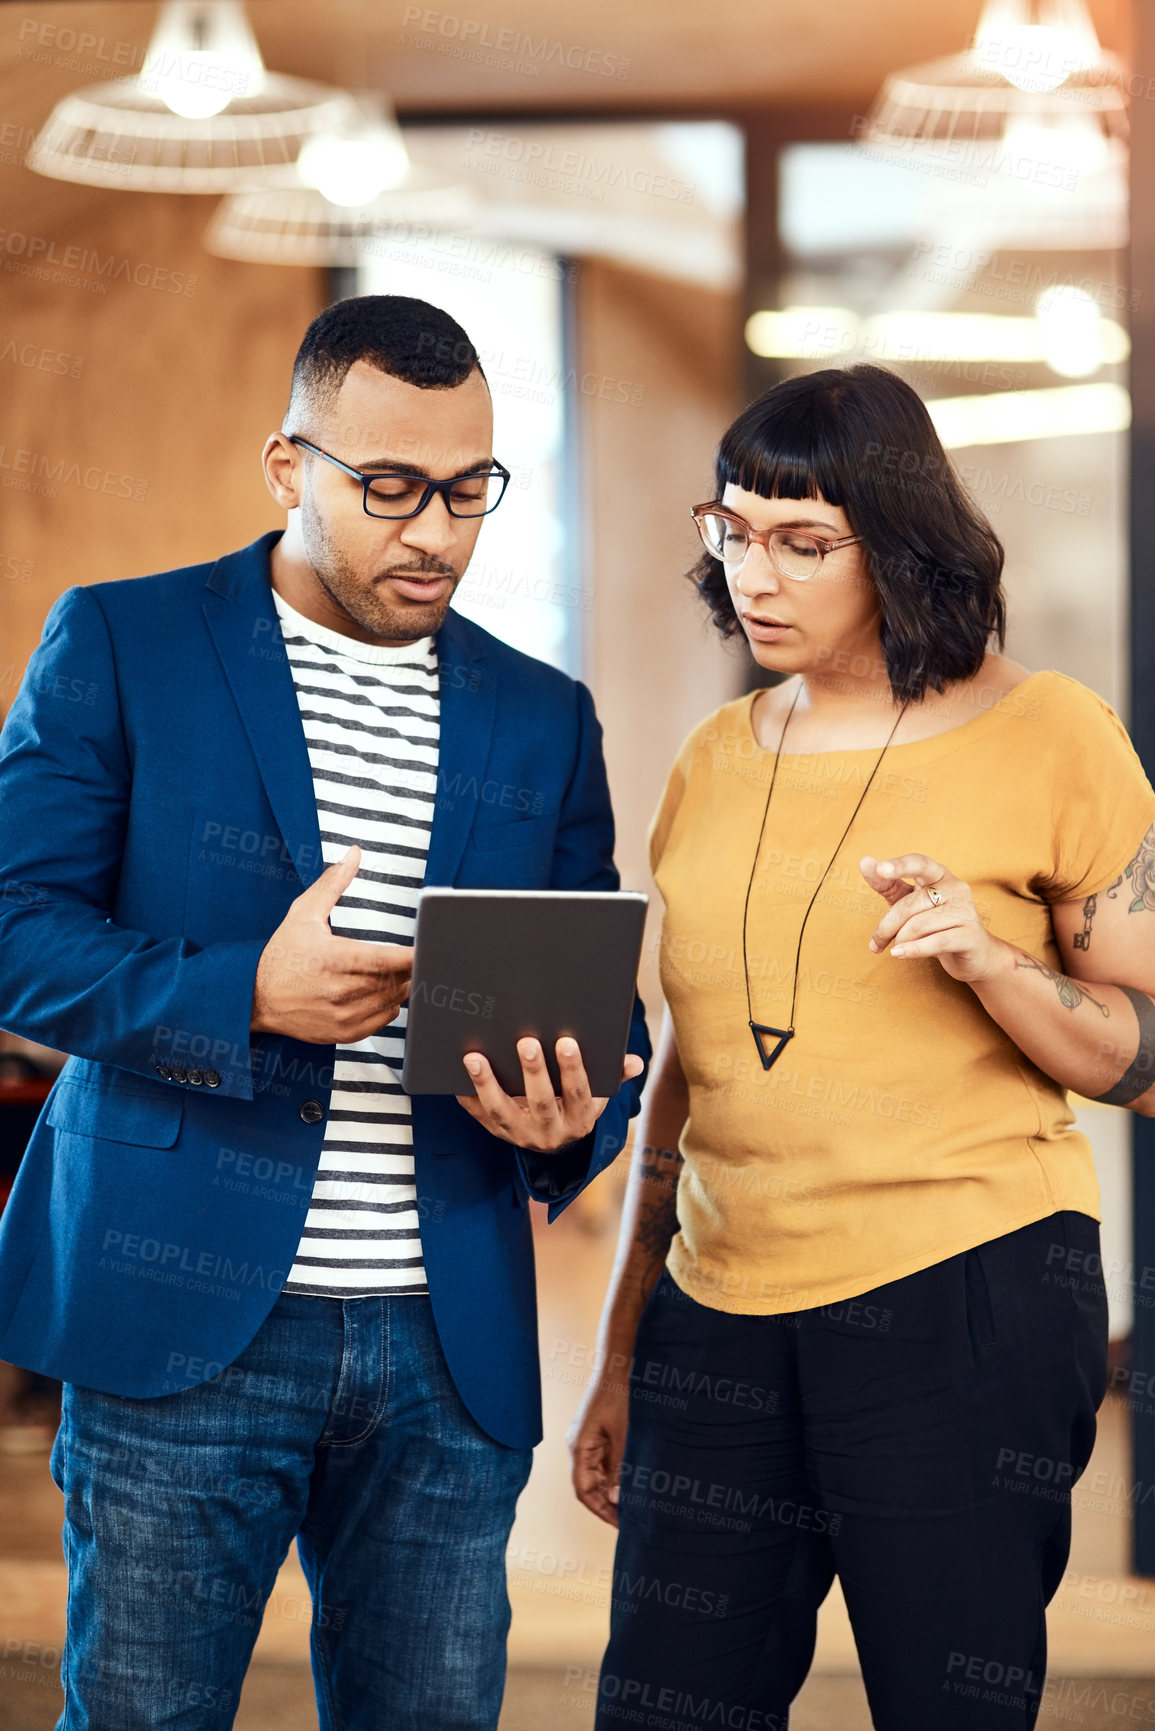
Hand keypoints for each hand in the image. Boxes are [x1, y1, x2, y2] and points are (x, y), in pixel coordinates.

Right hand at [251, 845, 411, 1041]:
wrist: (254, 997)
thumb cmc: (282, 953)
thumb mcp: (303, 912)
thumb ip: (333, 883)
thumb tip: (354, 853)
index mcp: (332, 959)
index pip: (386, 960)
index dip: (412, 956)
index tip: (428, 947)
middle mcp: (338, 990)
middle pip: (395, 980)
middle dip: (409, 968)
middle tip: (416, 955)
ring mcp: (341, 1015)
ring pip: (392, 1000)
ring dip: (401, 985)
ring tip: (396, 971)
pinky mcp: (342, 1033)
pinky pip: (383, 1020)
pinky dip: (389, 1005)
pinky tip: (381, 991)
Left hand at [455, 1036, 644, 1150]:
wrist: (556, 1143)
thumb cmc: (576, 1105)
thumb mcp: (599, 1097)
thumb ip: (614, 1077)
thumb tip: (635, 1062)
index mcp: (580, 1120)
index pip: (579, 1095)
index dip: (574, 1071)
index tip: (567, 1042)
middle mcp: (551, 1132)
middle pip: (541, 1102)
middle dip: (533, 1072)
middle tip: (525, 1041)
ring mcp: (521, 1135)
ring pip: (502, 1112)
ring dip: (487, 1084)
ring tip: (475, 1057)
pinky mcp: (497, 1133)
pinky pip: (479, 1116)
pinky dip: (466, 1097)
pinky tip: (456, 1075)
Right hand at [568, 1371, 630, 1527]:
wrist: (619, 1364)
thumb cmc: (619, 1396)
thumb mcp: (623, 1435)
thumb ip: (619, 1468)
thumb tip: (615, 1500)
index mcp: (579, 1448)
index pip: (583, 1491)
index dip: (600, 1510)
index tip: (620, 1524)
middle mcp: (580, 1447)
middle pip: (590, 1486)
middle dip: (608, 1504)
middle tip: (632, 1519)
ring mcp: (589, 1440)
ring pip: (599, 1475)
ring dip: (614, 1490)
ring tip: (636, 1505)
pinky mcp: (600, 1434)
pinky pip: (606, 1462)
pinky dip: (618, 1475)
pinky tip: (634, 1482)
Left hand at [861, 852, 1009, 983]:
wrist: (975, 955)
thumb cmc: (936, 925)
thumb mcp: (909, 902)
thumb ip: (887, 884)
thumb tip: (864, 862)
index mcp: (940, 875)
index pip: (919, 864)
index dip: (899, 866)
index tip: (880, 869)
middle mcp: (956, 888)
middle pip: (910, 904)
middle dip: (888, 926)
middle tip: (875, 943)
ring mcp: (966, 911)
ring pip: (919, 925)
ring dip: (901, 940)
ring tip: (897, 948)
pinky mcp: (971, 935)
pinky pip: (935, 942)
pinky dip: (913, 950)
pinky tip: (899, 954)